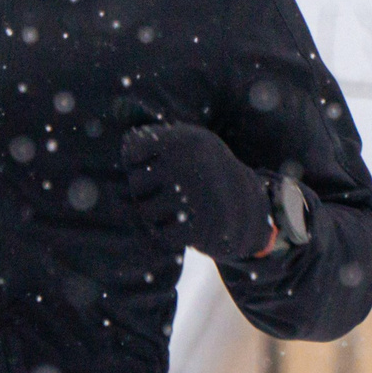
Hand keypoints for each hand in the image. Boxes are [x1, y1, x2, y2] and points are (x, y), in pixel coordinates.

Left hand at [120, 123, 274, 260]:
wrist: (247, 206)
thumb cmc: (203, 172)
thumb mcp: (188, 144)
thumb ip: (154, 138)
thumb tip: (124, 138)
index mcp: (186, 140)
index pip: (132, 148)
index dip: (135, 161)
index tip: (151, 164)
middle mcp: (191, 164)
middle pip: (136, 182)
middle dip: (144, 191)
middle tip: (165, 190)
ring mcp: (197, 195)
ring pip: (145, 211)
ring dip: (154, 215)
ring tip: (174, 208)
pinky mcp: (201, 226)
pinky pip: (162, 234)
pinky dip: (167, 233)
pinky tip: (182, 224)